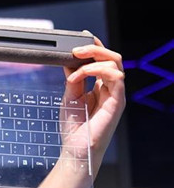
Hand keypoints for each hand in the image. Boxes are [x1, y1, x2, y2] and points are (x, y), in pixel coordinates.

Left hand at [28, 36, 124, 187]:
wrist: (75, 149)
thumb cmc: (74, 127)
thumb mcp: (69, 96)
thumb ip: (73, 78)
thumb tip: (70, 60)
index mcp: (99, 87)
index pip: (102, 60)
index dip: (94, 47)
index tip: (80, 38)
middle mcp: (109, 89)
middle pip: (112, 58)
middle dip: (95, 48)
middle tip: (76, 49)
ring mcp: (115, 94)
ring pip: (115, 63)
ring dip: (94, 58)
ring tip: (75, 62)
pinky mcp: (117, 101)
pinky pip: (114, 77)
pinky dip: (95, 72)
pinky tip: (79, 77)